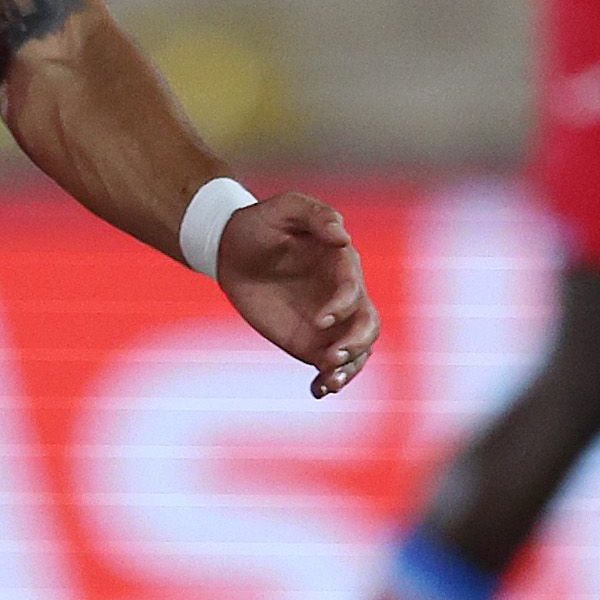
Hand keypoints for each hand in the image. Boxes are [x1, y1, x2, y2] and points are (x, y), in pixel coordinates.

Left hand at [213, 190, 379, 401]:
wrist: (230, 249)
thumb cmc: (261, 224)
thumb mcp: (285, 208)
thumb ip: (317, 215)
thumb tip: (343, 237)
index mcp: (341, 265)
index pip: (354, 290)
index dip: (343, 306)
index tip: (321, 319)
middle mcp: (342, 296)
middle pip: (368, 326)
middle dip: (356, 345)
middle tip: (331, 358)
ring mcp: (329, 322)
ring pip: (356, 351)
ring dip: (349, 369)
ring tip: (328, 382)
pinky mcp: (310, 341)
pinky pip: (329, 365)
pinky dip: (329, 380)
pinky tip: (318, 391)